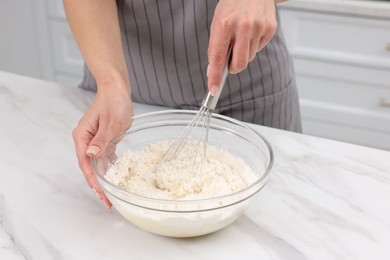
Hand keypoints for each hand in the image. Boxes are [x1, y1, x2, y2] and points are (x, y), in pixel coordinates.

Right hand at [72, 84, 132, 207]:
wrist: (117, 90)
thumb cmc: (113, 102)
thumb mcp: (110, 122)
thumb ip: (101, 139)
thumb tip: (92, 154)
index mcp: (82, 136)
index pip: (85, 163)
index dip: (92, 180)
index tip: (100, 192)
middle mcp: (86, 141)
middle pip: (89, 167)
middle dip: (97, 185)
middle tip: (107, 201)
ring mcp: (94, 142)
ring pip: (97, 165)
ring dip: (103, 180)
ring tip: (110, 196)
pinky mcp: (104, 141)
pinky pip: (105, 159)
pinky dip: (109, 170)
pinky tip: (114, 180)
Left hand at [207, 0, 276, 93]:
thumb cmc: (232, 5)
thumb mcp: (217, 22)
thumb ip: (215, 47)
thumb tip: (213, 70)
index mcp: (225, 24)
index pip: (218, 58)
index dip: (215, 76)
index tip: (214, 89)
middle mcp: (243, 26)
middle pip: (239, 64)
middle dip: (233, 67)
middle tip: (230, 60)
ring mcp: (259, 27)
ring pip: (249, 57)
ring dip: (243, 53)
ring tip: (241, 36)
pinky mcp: (270, 28)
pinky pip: (259, 49)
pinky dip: (253, 45)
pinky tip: (251, 32)